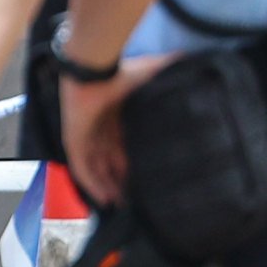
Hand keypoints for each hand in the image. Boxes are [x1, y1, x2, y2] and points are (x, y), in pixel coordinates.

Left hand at [59, 57, 174, 211]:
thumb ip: (172, 69)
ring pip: (97, 169)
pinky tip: (104, 199)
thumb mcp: (153, 72)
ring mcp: (86, 136)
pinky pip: (82, 169)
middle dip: (122, 181)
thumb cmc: (121, 71)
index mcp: (118, 117)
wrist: (94, 68)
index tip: (149, 180)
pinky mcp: (73, 141)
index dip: (136, 165)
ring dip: (108, 187)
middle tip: (135, 202)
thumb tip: (193, 62)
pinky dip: (92, 184)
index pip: (127, 147)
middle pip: (111, 163)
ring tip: (121, 205)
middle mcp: (102, 129)